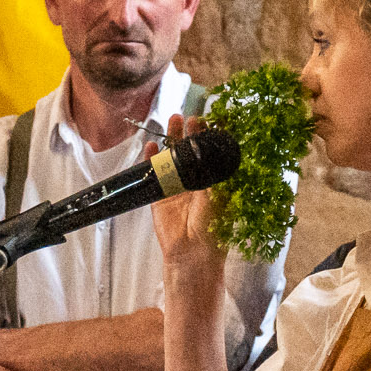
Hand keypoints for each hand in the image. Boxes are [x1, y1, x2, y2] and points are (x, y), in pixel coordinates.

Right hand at [148, 122, 225, 281]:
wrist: (193, 254)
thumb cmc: (213, 228)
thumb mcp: (218, 194)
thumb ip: (211, 170)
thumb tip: (210, 144)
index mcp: (215, 183)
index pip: (211, 154)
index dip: (209, 137)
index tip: (209, 120)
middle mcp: (196, 183)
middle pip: (191, 152)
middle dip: (189, 133)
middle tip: (187, 117)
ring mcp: (177, 188)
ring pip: (172, 158)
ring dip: (172, 140)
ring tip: (172, 121)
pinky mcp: (159, 197)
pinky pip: (154, 174)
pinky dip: (151, 159)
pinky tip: (152, 145)